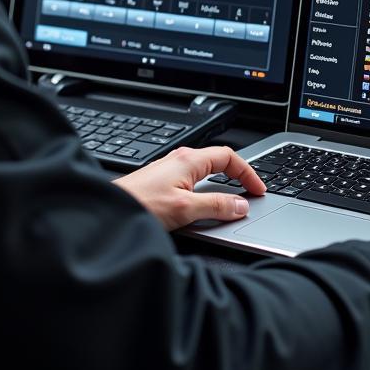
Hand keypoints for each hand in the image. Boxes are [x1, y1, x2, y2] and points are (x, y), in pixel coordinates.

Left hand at [114, 145, 265, 231]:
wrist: (111, 211)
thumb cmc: (139, 204)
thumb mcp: (185, 209)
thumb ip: (216, 207)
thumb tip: (240, 206)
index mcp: (189, 160)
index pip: (228, 157)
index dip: (248, 172)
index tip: (258, 189)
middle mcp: (180, 160)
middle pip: (218, 162)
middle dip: (237, 176)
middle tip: (250, 193)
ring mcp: (170, 171)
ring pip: (206, 173)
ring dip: (222, 186)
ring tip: (232, 203)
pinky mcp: (163, 183)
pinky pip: (193, 183)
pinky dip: (207, 192)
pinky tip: (206, 207)